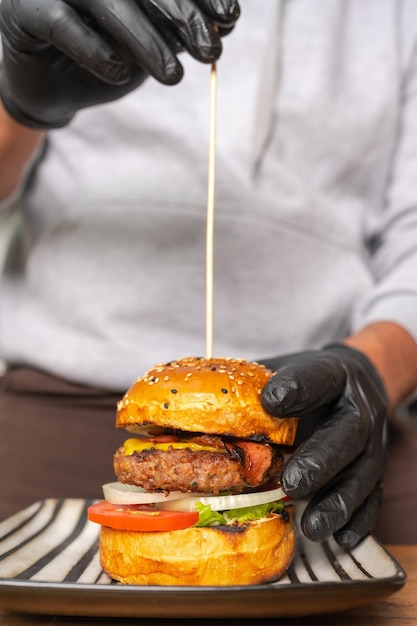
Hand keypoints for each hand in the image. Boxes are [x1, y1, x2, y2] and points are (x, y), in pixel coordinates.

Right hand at [0, 0, 239, 128]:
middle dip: (180, 13)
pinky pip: (61, 23)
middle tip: (210, 49)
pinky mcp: (22, 9)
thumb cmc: (105, 56)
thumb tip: (226, 20)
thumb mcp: (150, 40)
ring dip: (144, 38)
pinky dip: (93, 49)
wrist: (52, 87)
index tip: (232, 18)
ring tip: (174, 76)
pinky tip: (120, 73)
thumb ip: (178, 25)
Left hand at [260, 344, 387, 548]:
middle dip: (319, 460)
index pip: (320, 378)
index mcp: (335, 374)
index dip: (298, 388)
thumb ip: (254, 381)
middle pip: (346, 434)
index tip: (269, 401)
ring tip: (311, 526)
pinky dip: (358, 521)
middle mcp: (360, 408)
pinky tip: (340, 537)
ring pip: (363, 474)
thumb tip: (194, 395)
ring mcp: (374, 442)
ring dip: (337, 503)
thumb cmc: (311, 380)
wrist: (360, 383)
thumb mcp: (289, 367)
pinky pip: (374, 498)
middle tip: (291, 483)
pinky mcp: (377, 470)